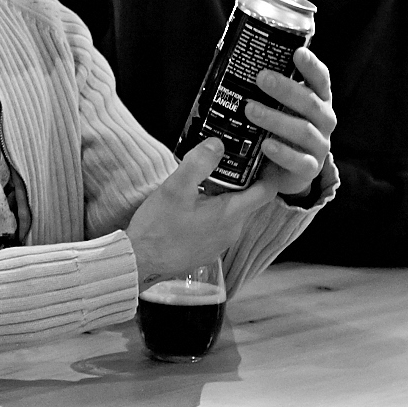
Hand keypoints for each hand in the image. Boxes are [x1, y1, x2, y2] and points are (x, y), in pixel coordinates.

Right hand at [126, 139, 276, 285]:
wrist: (139, 262)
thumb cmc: (157, 227)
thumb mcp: (175, 188)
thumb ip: (198, 163)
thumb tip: (218, 145)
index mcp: (230, 214)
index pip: (266, 191)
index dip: (268, 172)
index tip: (261, 156)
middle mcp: (231, 231)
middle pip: (249, 199)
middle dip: (240, 180)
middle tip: (225, 160)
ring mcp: (220, 243)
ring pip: (232, 212)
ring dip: (223, 195)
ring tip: (204, 179)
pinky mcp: (207, 250)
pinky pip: (219, 225)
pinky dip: (212, 211)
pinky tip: (192, 204)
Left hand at [246, 47, 335, 197]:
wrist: (284, 171)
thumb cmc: (280, 129)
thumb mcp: (278, 107)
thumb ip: (269, 90)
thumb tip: (239, 66)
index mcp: (318, 100)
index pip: (320, 79)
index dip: (311, 66)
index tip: (298, 53)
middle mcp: (324, 120)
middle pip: (311, 102)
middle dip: (286, 89)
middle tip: (261, 78)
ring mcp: (319, 146)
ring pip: (304, 131)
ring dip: (276, 119)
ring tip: (250, 110)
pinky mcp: (310, 169)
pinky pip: (300, 161)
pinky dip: (283, 152)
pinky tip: (265, 144)